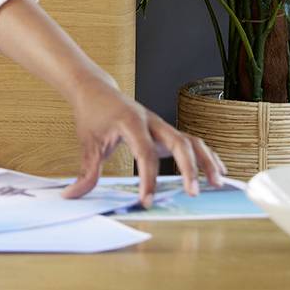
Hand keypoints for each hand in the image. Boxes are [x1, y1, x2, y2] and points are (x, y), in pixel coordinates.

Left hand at [60, 75, 226, 206]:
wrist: (96, 90)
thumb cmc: (92, 114)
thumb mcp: (87, 142)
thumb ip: (86, 172)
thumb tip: (72, 195)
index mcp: (131, 122)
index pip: (145, 152)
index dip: (148, 178)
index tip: (146, 200)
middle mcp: (151, 122)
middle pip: (179, 142)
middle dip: (189, 168)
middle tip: (192, 193)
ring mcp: (161, 126)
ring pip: (191, 140)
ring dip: (206, 161)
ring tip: (217, 183)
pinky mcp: (165, 131)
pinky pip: (191, 142)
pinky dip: (206, 156)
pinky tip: (217, 171)